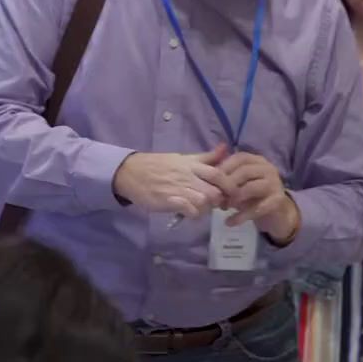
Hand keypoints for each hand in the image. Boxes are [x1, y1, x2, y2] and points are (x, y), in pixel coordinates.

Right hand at [112, 144, 230, 216]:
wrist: (131, 172)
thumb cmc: (158, 165)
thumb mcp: (182, 158)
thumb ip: (205, 157)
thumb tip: (225, 147)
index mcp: (192, 164)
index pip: (218, 173)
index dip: (229, 185)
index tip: (232, 193)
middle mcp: (187, 176)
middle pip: (214, 191)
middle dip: (219, 200)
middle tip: (218, 204)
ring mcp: (178, 189)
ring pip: (204, 202)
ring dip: (206, 208)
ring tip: (201, 208)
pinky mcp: (169, 201)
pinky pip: (189, 211)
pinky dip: (193, 214)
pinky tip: (189, 212)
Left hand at [219, 152, 299, 242]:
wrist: (277, 214)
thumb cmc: (253, 196)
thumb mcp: (239, 184)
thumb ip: (226, 177)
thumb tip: (207, 174)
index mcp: (258, 161)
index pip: (239, 158)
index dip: (224, 167)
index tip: (210, 180)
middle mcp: (268, 169)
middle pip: (244, 172)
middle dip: (227, 184)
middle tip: (215, 197)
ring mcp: (275, 184)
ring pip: (251, 188)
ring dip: (234, 198)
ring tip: (223, 208)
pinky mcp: (278, 201)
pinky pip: (257, 208)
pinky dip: (241, 216)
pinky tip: (229, 222)